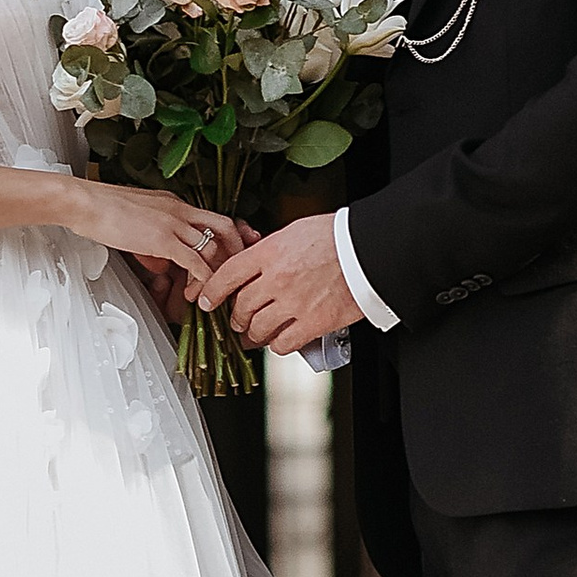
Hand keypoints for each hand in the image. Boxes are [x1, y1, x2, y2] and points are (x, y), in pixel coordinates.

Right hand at [67, 183, 256, 290]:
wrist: (85, 202)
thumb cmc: (102, 211)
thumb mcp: (137, 223)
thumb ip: (155, 242)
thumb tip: (163, 264)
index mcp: (175, 204)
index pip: (213, 219)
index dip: (229, 238)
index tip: (234, 253)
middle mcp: (180, 210)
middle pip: (225, 227)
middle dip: (235, 252)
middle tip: (233, 275)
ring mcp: (174, 223)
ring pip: (213, 247)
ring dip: (214, 274)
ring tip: (204, 293)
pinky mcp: (163, 239)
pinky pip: (194, 261)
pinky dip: (201, 279)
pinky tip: (195, 292)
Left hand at [193, 208, 362, 355]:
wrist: (369, 251)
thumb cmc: (338, 236)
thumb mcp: (295, 231)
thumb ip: (270, 249)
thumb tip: (255, 258)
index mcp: (270, 252)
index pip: (228, 274)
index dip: (212, 290)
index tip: (206, 300)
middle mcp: (277, 279)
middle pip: (241, 305)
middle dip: (235, 316)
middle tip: (236, 320)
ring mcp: (294, 303)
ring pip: (258, 328)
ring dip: (253, 333)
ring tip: (254, 333)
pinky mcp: (313, 323)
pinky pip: (283, 343)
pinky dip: (277, 345)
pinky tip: (279, 340)